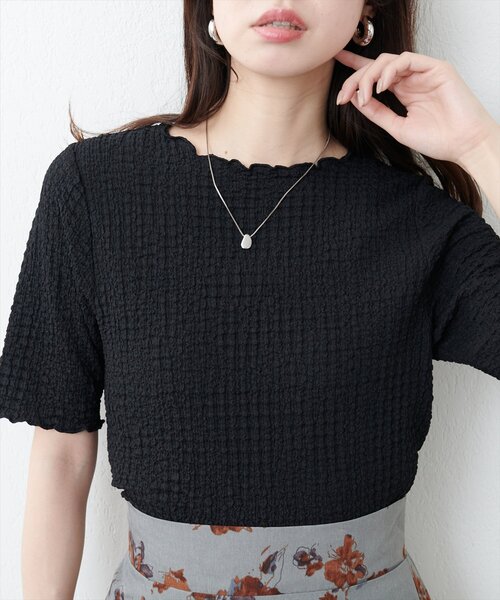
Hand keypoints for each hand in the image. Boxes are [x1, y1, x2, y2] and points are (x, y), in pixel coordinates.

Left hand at [333, 49, 497, 164]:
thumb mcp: (397, 127)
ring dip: (370, 76)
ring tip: (364, 96)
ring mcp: (423, 72)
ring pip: (388, 61)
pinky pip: (407, 59)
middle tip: (343, 96)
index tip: (337, 80)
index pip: (376, 76)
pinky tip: (380, 87)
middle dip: (356, 79)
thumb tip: (355, 100)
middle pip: (376, 67)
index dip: (355, 72)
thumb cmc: (437, 139)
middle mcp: (411, 79)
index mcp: (403, 91)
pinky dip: (389, 71)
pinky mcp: (435, 68)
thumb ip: (377, 113)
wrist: (463, 145)